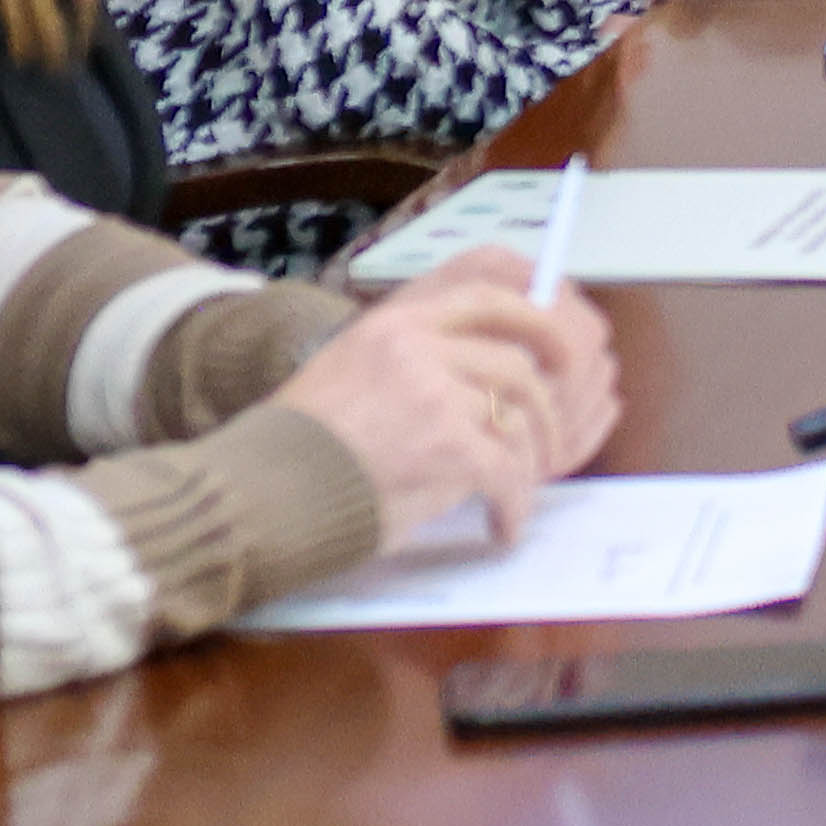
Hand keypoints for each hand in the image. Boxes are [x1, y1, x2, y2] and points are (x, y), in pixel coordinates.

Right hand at [284, 252, 621, 545]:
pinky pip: (507, 471)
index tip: (563, 350)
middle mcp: (418, 346)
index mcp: (395, 322)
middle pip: (519, 359)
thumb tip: (484, 381)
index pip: (487, 297)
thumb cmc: (299, 446)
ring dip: (534, 459)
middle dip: (553, 398)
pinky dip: (515, 505)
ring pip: (521, 414)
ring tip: (521, 491)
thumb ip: (413, 362)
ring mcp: (435, 393)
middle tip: (558, 432)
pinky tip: (502, 529)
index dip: (538, 319)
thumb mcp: (349, 372)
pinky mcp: (447, 446)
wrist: (262, 491)